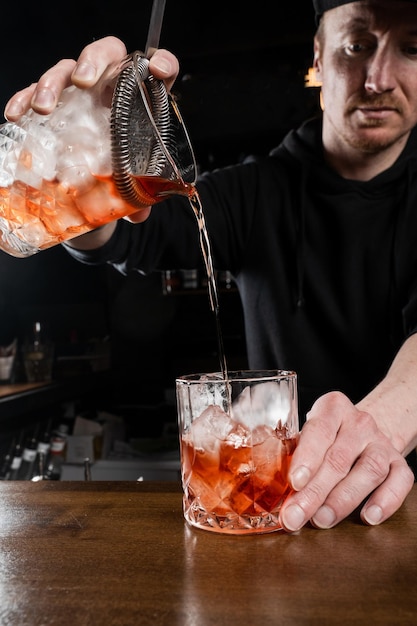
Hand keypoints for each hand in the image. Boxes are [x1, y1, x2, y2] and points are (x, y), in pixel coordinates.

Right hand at [4, 36, 179, 230]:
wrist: (97, 176)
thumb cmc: (122, 166)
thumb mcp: (134, 178)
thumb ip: (140, 191)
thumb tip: (138, 215)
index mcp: (142, 96)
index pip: (159, 68)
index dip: (163, 63)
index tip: (158, 71)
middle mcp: (111, 84)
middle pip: (106, 53)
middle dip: (94, 60)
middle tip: (85, 80)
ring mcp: (80, 89)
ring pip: (66, 69)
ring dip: (52, 83)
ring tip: (44, 107)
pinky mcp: (54, 101)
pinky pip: (34, 90)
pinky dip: (23, 98)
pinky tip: (16, 114)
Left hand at [279, 391, 413, 530]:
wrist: (363, 432)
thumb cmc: (326, 437)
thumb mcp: (308, 434)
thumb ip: (294, 455)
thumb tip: (275, 492)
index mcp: (332, 408)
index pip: (319, 431)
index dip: (306, 458)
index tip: (294, 483)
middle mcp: (359, 423)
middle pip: (339, 458)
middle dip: (315, 492)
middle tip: (296, 516)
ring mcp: (381, 442)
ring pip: (369, 470)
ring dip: (343, 500)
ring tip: (322, 519)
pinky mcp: (399, 462)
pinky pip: (399, 482)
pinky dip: (386, 501)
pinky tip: (368, 517)